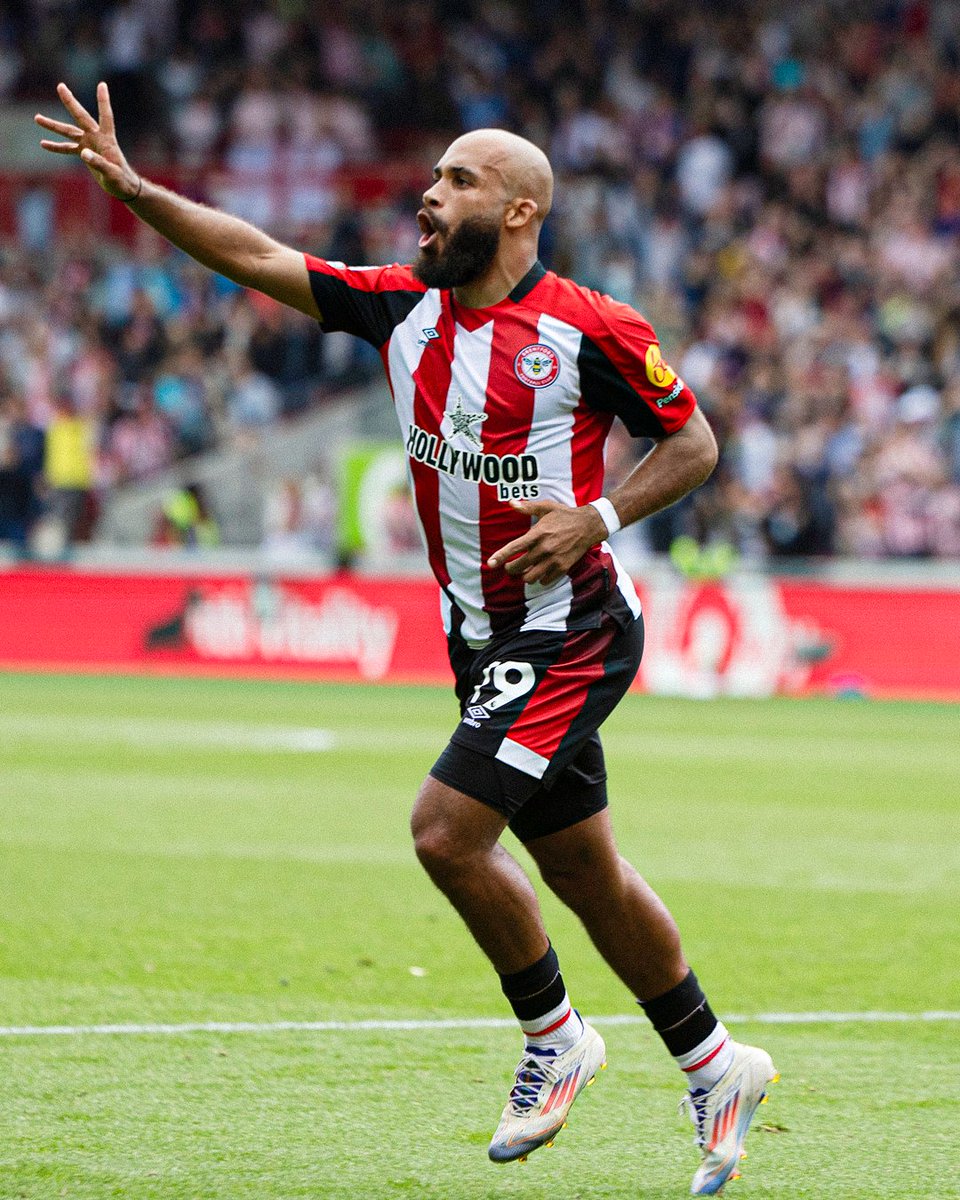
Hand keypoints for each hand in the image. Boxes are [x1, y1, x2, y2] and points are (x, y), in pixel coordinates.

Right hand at [35, 82, 139, 200]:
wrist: (122, 187)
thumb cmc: (121, 180)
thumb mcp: (111, 173)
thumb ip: (98, 163)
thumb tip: (83, 153)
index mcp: (107, 139)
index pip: (105, 117)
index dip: (103, 101)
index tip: (102, 85)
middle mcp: (96, 137)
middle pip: (81, 117)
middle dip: (70, 102)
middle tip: (60, 86)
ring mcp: (89, 144)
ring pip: (68, 132)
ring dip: (53, 126)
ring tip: (37, 118)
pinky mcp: (84, 153)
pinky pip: (67, 148)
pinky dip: (56, 146)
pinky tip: (43, 144)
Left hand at [487, 499, 607, 585]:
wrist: (589, 525)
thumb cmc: (565, 515)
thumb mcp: (546, 507)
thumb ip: (528, 507)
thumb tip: (511, 503)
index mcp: (538, 534)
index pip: (514, 548)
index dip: (500, 556)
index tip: (490, 564)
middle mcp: (544, 548)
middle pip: (519, 566)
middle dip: (511, 568)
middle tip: (510, 566)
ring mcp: (554, 560)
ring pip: (531, 577)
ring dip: (525, 576)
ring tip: (525, 571)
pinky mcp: (563, 567)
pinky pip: (545, 581)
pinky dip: (540, 579)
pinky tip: (540, 572)